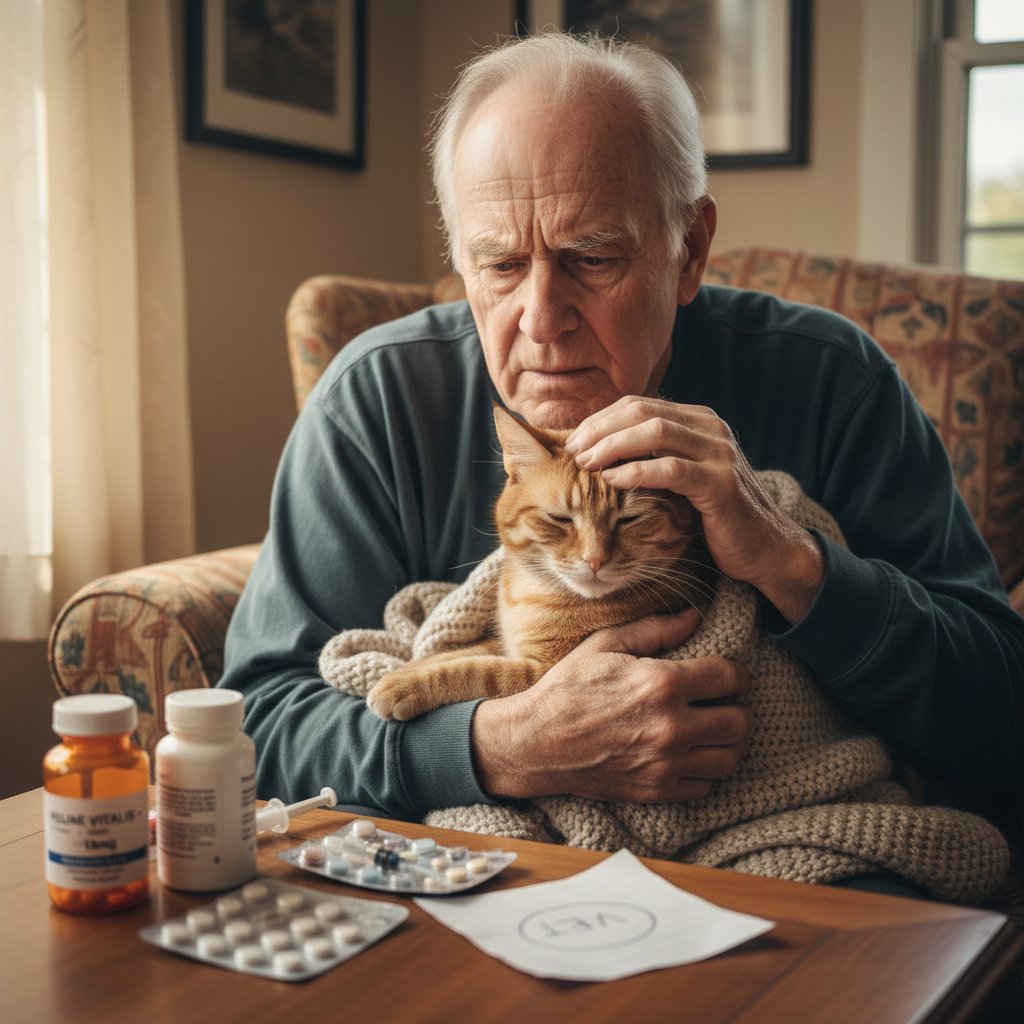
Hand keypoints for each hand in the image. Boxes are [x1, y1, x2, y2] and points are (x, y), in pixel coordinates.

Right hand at [471, 610, 751, 802]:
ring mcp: (665, 764)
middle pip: (739, 721)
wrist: (535, 742)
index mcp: (661, 684)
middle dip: (733, 707)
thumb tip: (694, 616)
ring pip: (729, 758)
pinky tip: (685, 754)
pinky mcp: (656, 791)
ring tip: (706, 730)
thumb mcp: (605, 645)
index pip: (730, 677)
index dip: (733, 673)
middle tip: (716, 703)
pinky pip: (704, 785)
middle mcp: (670, 726)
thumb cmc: (568, 688)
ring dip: (723, 742)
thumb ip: (655, 629)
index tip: (722, 675)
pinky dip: (702, 770)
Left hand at [564, 396, 823, 623]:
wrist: (764, 548)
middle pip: (643, 412)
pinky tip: (612, 481)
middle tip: (572, 451)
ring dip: (613, 446)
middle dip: (601, 429)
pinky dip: (637, 471)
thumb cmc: (713, 516)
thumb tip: (598, 450)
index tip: (573, 441)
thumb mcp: (681, 477)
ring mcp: (719, 453)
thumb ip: (653, 457)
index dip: (601, 420)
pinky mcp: (721, 483)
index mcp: (698, 420)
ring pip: (656, 432)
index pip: (639, 405)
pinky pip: (672, 469)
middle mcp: (710, 428)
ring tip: (585, 464)